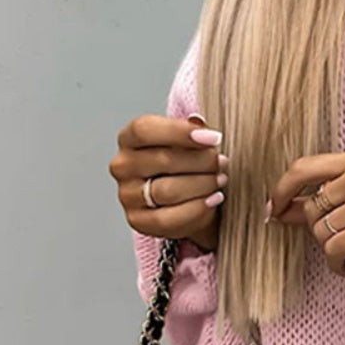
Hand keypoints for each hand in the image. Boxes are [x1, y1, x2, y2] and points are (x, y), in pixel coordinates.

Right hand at [109, 113, 228, 251]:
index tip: (214, 138)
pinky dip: (197, 209)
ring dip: (202, 185)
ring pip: (168, 191)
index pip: (145, 129)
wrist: (188, 200)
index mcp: (129, 138)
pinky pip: (169, 219)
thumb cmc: (186, 164)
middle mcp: (122, 166)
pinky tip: (213, 199)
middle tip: (221, 162)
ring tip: (220, 180)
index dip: (180, 132)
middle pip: (163, 160)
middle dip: (201, 161)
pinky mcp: (138, 221)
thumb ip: (193, 131)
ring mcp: (127, 196)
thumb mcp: (189, 142)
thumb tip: (198, 123)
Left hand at [268, 150, 344, 277]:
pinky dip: (339, 265)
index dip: (281, 190)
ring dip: (333, 251)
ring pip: (320, 234)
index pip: (303, 168)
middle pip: (311, 209)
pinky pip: (333, 252)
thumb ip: (328, 199)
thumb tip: (280, 210)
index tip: (275, 209)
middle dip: (320, 232)